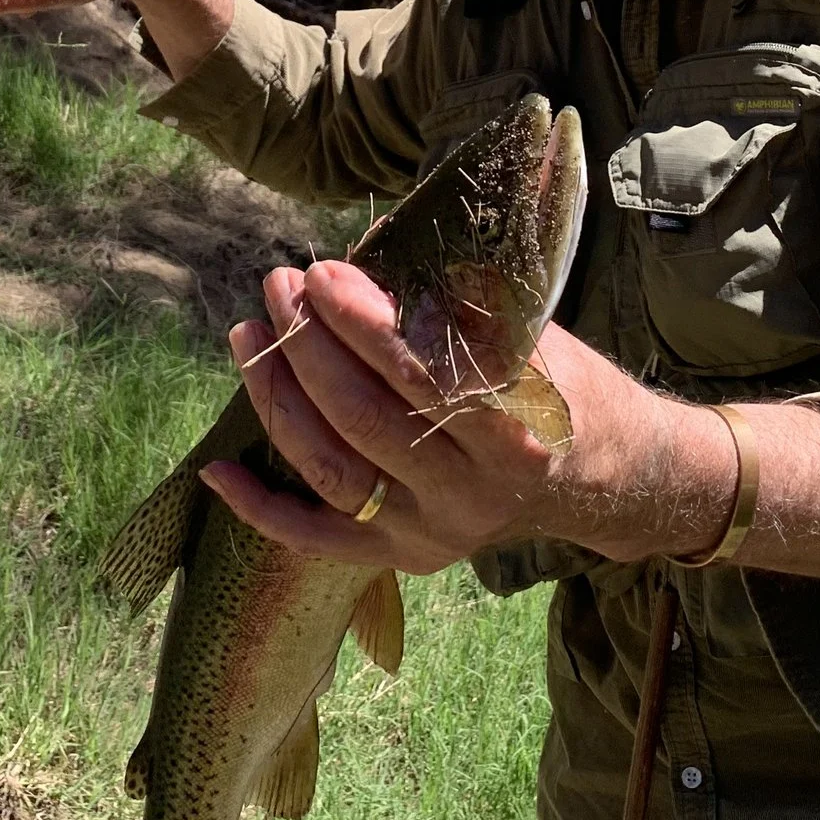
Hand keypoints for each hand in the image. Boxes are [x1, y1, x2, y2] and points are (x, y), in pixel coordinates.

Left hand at [201, 260, 735, 572]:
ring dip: (278, 400)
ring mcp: (435, 531)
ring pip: (334, 470)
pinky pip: (319, 540)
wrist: (604, 478)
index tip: (323, 272)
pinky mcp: (405, 556)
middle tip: (279, 282)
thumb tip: (360, 262)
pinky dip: (262, 507)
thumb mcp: (535, 335)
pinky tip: (215, 469)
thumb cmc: (562, 386)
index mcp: (517, 430)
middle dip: (310, 345)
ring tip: (248, 332)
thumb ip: (456, 309)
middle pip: (366, 418)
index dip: (365, 324)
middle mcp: (474, 491)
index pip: (423, 376)